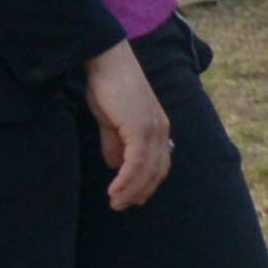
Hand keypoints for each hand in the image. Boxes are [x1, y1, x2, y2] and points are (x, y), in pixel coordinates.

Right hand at [81, 38, 170, 210]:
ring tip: (116, 203)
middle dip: (141, 191)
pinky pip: (137, 161)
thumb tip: (116, 165)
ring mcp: (153, 128)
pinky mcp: (140, 126)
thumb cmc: (107, 87)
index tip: (134, 198)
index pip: (159, 163)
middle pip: (157, 170)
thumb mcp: (111, 121)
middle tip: (123, 206)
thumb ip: (116, 142)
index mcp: (157, 127)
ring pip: (147, 169)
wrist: (106, 61)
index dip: (148, 183)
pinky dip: (127, 179)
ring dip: (132, 190)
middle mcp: (161, 129)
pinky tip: (116, 189)